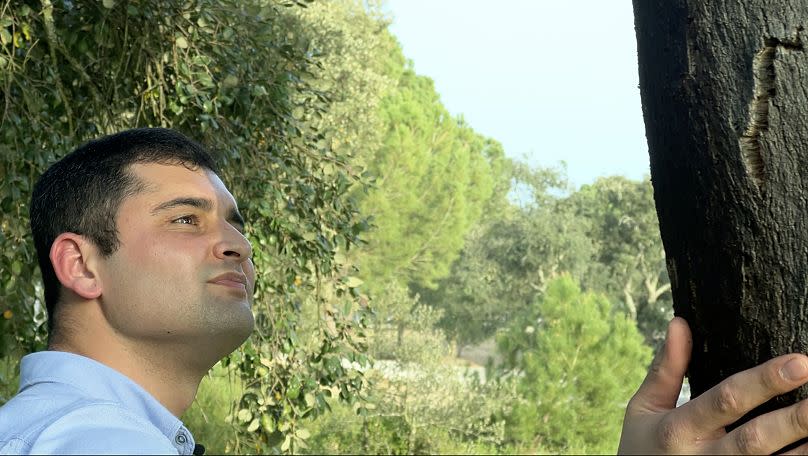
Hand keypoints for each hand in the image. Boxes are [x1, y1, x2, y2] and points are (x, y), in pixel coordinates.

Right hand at [619, 317, 807, 453]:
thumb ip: (666, 370)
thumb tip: (680, 324)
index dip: (763, 383)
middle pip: (756, 439)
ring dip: (804, 448)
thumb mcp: (644, 409)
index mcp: (679, 430)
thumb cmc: (642, 449)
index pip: (726, 401)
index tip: (799, 362)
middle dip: (794, 419)